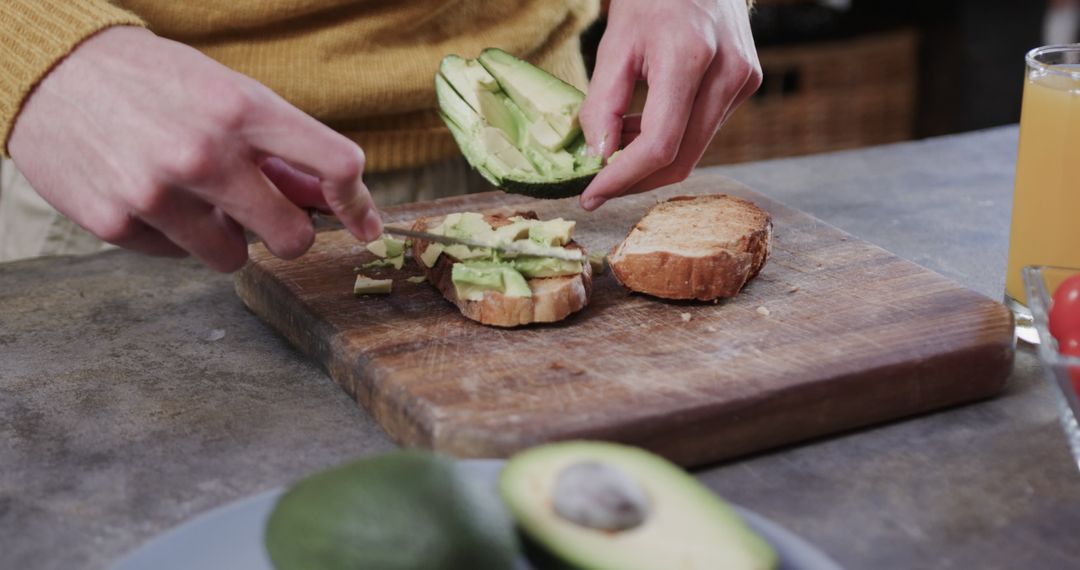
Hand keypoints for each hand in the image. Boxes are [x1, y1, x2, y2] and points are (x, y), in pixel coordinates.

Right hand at [8, 26, 381, 271]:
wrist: (49, 71)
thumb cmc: (151, 80)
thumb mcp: (227, 94)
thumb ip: (281, 149)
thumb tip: (330, 198)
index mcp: (243, 109)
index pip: (337, 164)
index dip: (359, 201)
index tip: (364, 222)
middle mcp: (205, 153)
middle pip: (294, 237)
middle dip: (288, 232)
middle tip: (266, 215)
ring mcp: (158, 192)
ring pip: (234, 258)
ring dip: (226, 236)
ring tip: (193, 196)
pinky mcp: (116, 222)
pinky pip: (177, 257)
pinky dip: (173, 235)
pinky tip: (150, 196)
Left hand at [577, 0, 760, 210]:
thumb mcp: (614, 43)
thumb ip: (603, 105)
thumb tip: (598, 158)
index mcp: (691, 57)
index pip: (659, 144)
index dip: (622, 178)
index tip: (589, 196)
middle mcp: (728, 73)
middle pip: (681, 158)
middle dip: (634, 180)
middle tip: (596, 186)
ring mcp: (744, 80)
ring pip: (694, 150)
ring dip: (650, 160)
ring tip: (614, 148)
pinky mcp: (748, 83)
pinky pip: (704, 130)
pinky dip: (670, 139)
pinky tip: (641, 128)